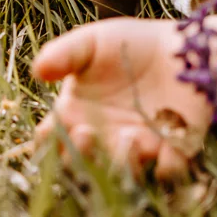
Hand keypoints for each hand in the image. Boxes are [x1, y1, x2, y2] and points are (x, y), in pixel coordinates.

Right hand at [33, 18, 210, 180]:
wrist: (179, 45)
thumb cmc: (130, 44)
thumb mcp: (92, 42)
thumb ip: (64, 54)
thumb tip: (37, 71)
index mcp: (76, 116)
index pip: (52, 139)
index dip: (48, 140)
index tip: (52, 128)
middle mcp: (103, 139)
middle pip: (83, 164)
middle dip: (81, 156)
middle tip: (86, 134)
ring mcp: (137, 148)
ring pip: (124, 173)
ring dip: (122, 163)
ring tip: (127, 137)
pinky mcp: (174, 149)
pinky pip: (168, 170)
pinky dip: (167, 166)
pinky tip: (166, 148)